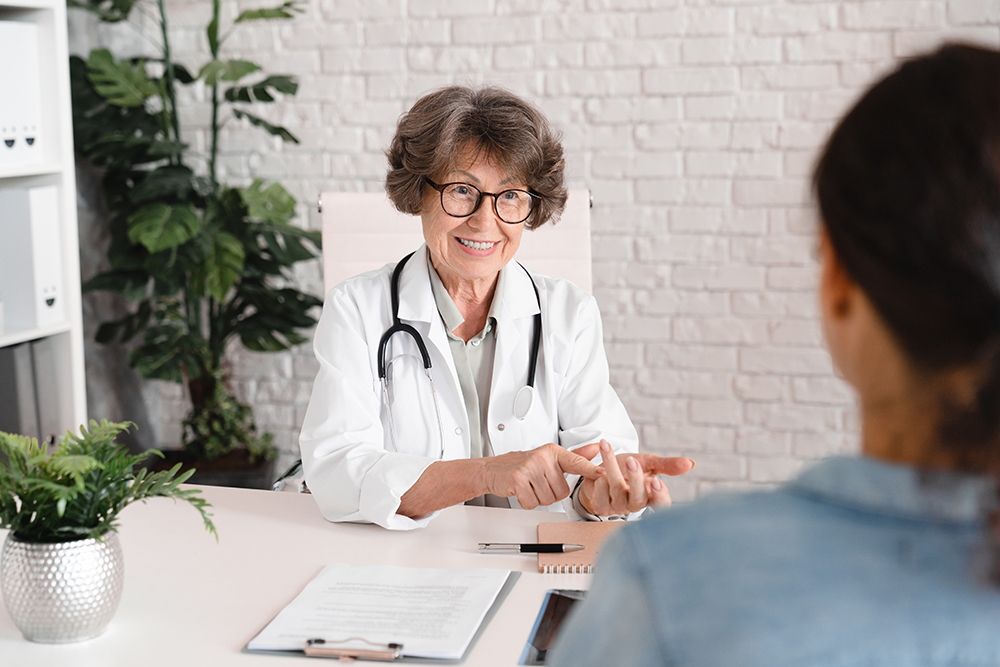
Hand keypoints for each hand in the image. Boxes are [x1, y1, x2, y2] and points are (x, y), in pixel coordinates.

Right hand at [483, 442, 605, 509]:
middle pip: (561, 492)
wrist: (494, 469)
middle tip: (538, 483)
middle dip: (550, 493)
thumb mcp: (551, 457)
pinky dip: (527, 502)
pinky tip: (522, 491)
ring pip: (548, 499)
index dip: (590, 469)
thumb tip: (596, 449)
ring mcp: (530, 467)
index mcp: (554, 452)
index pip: (576, 462)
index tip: (603, 473)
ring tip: (530, 486)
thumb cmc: (524, 464)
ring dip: (538, 498)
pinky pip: (532, 502)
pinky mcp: (518, 479)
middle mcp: (543, 457)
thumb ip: (576, 456)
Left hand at [577, 440, 694, 515]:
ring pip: (616, 488)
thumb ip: (668, 465)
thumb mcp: (648, 463)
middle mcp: (635, 504)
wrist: (600, 472)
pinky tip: (599, 468)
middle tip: (633, 460)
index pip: (661, 504)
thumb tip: (691, 464)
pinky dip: (599, 476)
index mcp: (650, 495)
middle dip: (635, 478)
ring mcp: (617, 506)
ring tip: (606, 445)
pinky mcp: (601, 505)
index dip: (660, 496)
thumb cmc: (627, 469)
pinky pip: (600, 492)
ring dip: (611, 466)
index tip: (657, 481)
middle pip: (638, 497)